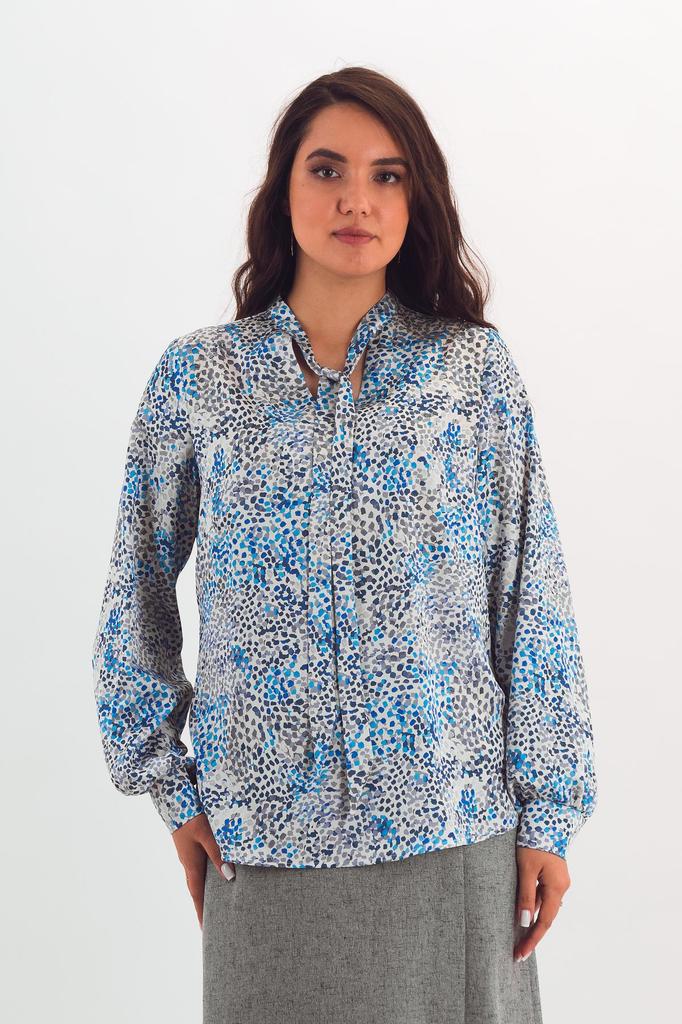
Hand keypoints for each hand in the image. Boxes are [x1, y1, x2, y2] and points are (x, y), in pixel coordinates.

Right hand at [171, 812, 235, 929]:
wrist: (172, 795)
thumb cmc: (190, 815)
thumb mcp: (206, 835)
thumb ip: (218, 854)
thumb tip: (229, 876)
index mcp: (190, 863)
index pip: (197, 895)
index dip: (202, 913)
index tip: (206, 932)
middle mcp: (188, 860)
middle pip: (198, 888)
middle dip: (205, 904)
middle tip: (214, 920)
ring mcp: (188, 850)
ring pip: (200, 874)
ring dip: (208, 887)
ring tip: (218, 899)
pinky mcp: (191, 840)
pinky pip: (201, 861)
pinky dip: (209, 870)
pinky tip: (216, 867)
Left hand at [513, 845, 569, 961]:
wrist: (546, 817)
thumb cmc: (534, 841)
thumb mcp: (526, 869)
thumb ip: (526, 896)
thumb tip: (524, 922)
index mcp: (557, 888)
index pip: (544, 921)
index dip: (532, 939)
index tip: (520, 954)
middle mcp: (561, 887)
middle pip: (546, 917)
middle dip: (532, 934)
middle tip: (517, 951)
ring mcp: (559, 881)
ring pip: (545, 907)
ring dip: (533, 921)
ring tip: (519, 937)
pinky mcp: (553, 875)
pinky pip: (544, 896)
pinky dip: (534, 907)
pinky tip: (524, 913)